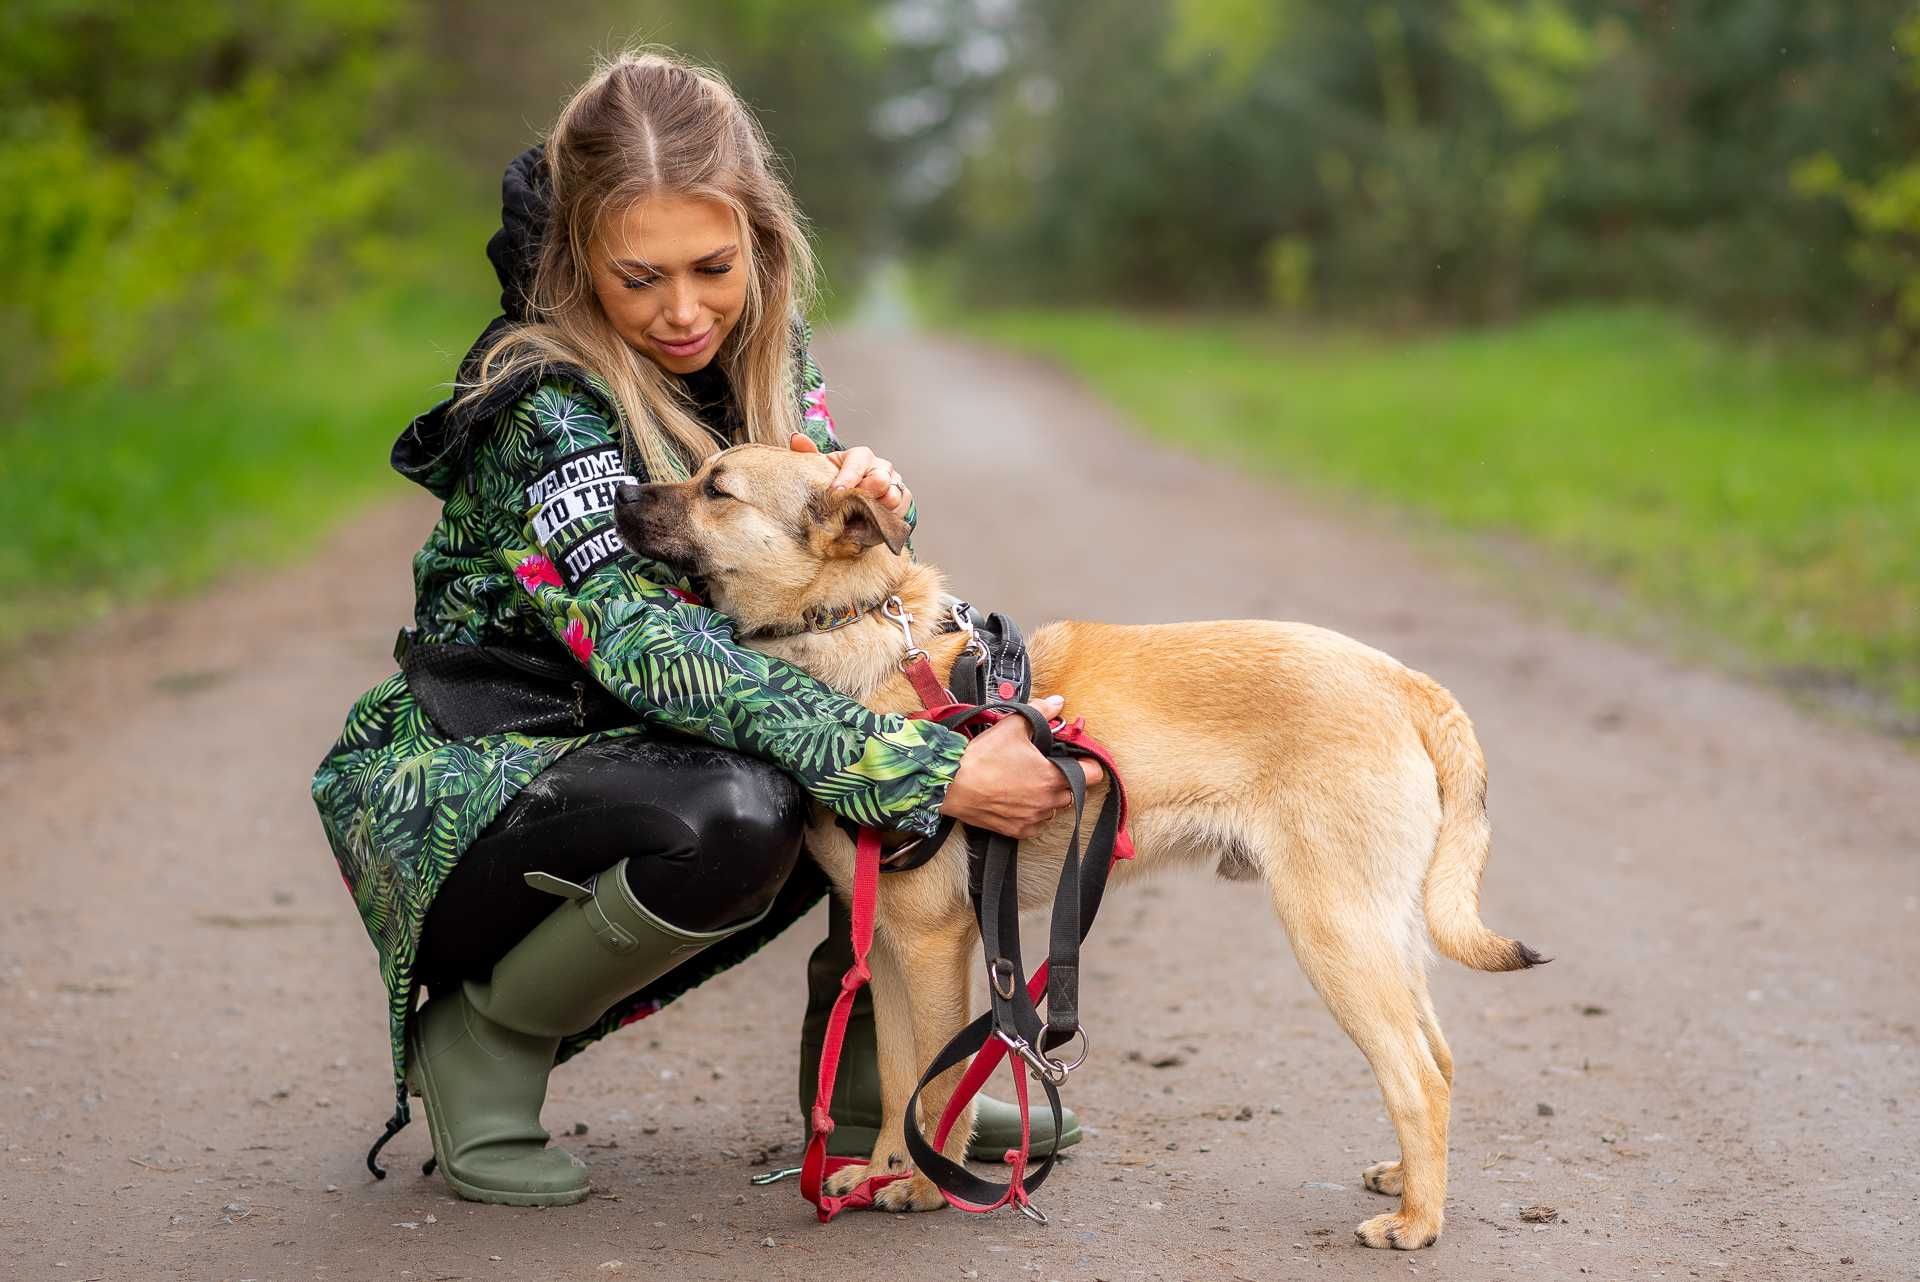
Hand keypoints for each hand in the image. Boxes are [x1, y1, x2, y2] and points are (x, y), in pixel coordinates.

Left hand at [790, 433, 912, 517]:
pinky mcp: (904, 501)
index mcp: (860, 456)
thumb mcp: (821, 468)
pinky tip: (873, 527)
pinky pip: (902, 511)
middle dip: (866, 494)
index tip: (836, 492)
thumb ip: (808, 454)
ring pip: (894, 496)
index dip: (848, 477)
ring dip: (878, 511)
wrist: (853, 500)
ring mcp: (895, 484)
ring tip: (860, 521)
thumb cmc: (836, 482)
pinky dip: (889, 521)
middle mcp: (881, 467)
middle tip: (852, 508)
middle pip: (881, 479)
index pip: (858, 461)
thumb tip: (797, 438)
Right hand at [938, 695, 1108, 838]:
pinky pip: (1037, 824)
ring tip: (1032, 782)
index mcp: (1052, 777)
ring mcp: (1032, 818)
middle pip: (1074, 792)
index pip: (1092, 775)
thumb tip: (1057, 702)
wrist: (951, 785)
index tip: (1081, 758)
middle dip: (1067, 779)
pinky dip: (1034, 813)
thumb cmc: (982, 758)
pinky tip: (1021, 799)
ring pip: (1055, 809)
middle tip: (1050, 766)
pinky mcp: (1017, 830)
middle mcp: (1047, 802)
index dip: (1089, 763)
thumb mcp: (1012, 726)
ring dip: (1050, 797)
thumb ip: (1040, 712)